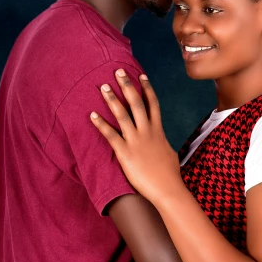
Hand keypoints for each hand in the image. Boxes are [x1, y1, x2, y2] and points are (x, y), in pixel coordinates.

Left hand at [90, 70, 181, 204]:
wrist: (168, 189)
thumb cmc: (169, 175)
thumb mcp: (169, 154)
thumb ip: (163, 144)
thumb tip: (162, 142)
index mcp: (158, 131)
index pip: (152, 104)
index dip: (146, 89)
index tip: (141, 75)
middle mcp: (147, 132)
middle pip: (136, 103)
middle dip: (127, 86)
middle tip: (118, 71)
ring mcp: (136, 142)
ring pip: (123, 115)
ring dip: (112, 99)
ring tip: (102, 86)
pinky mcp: (125, 153)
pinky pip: (111, 135)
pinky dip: (101, 124)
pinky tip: (91, 115)